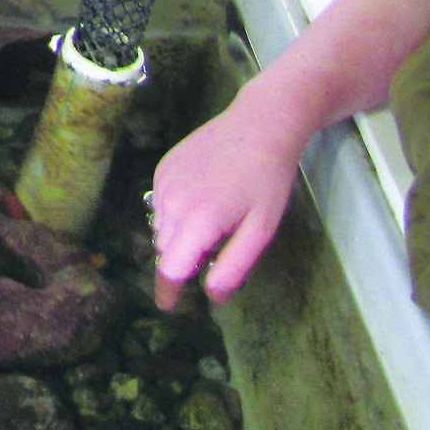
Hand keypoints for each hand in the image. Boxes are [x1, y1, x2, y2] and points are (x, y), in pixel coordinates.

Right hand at [148, 94, 309, 309]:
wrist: (260, 122)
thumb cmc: (268, 179)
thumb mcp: (260, 229)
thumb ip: (234, 266)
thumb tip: (212, 296)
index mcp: (198, 221)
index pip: (170, 268)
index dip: (168, 291)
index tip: (169, 307)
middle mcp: (171, 201)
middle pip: (166, 249)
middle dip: (184, 260)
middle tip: (218, 250)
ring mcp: (164, 181)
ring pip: (161, 227)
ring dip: (179, 237)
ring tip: (214, 222)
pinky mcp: (163, 166)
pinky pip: (161, 203)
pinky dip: (176, 212)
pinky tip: (204, 198)